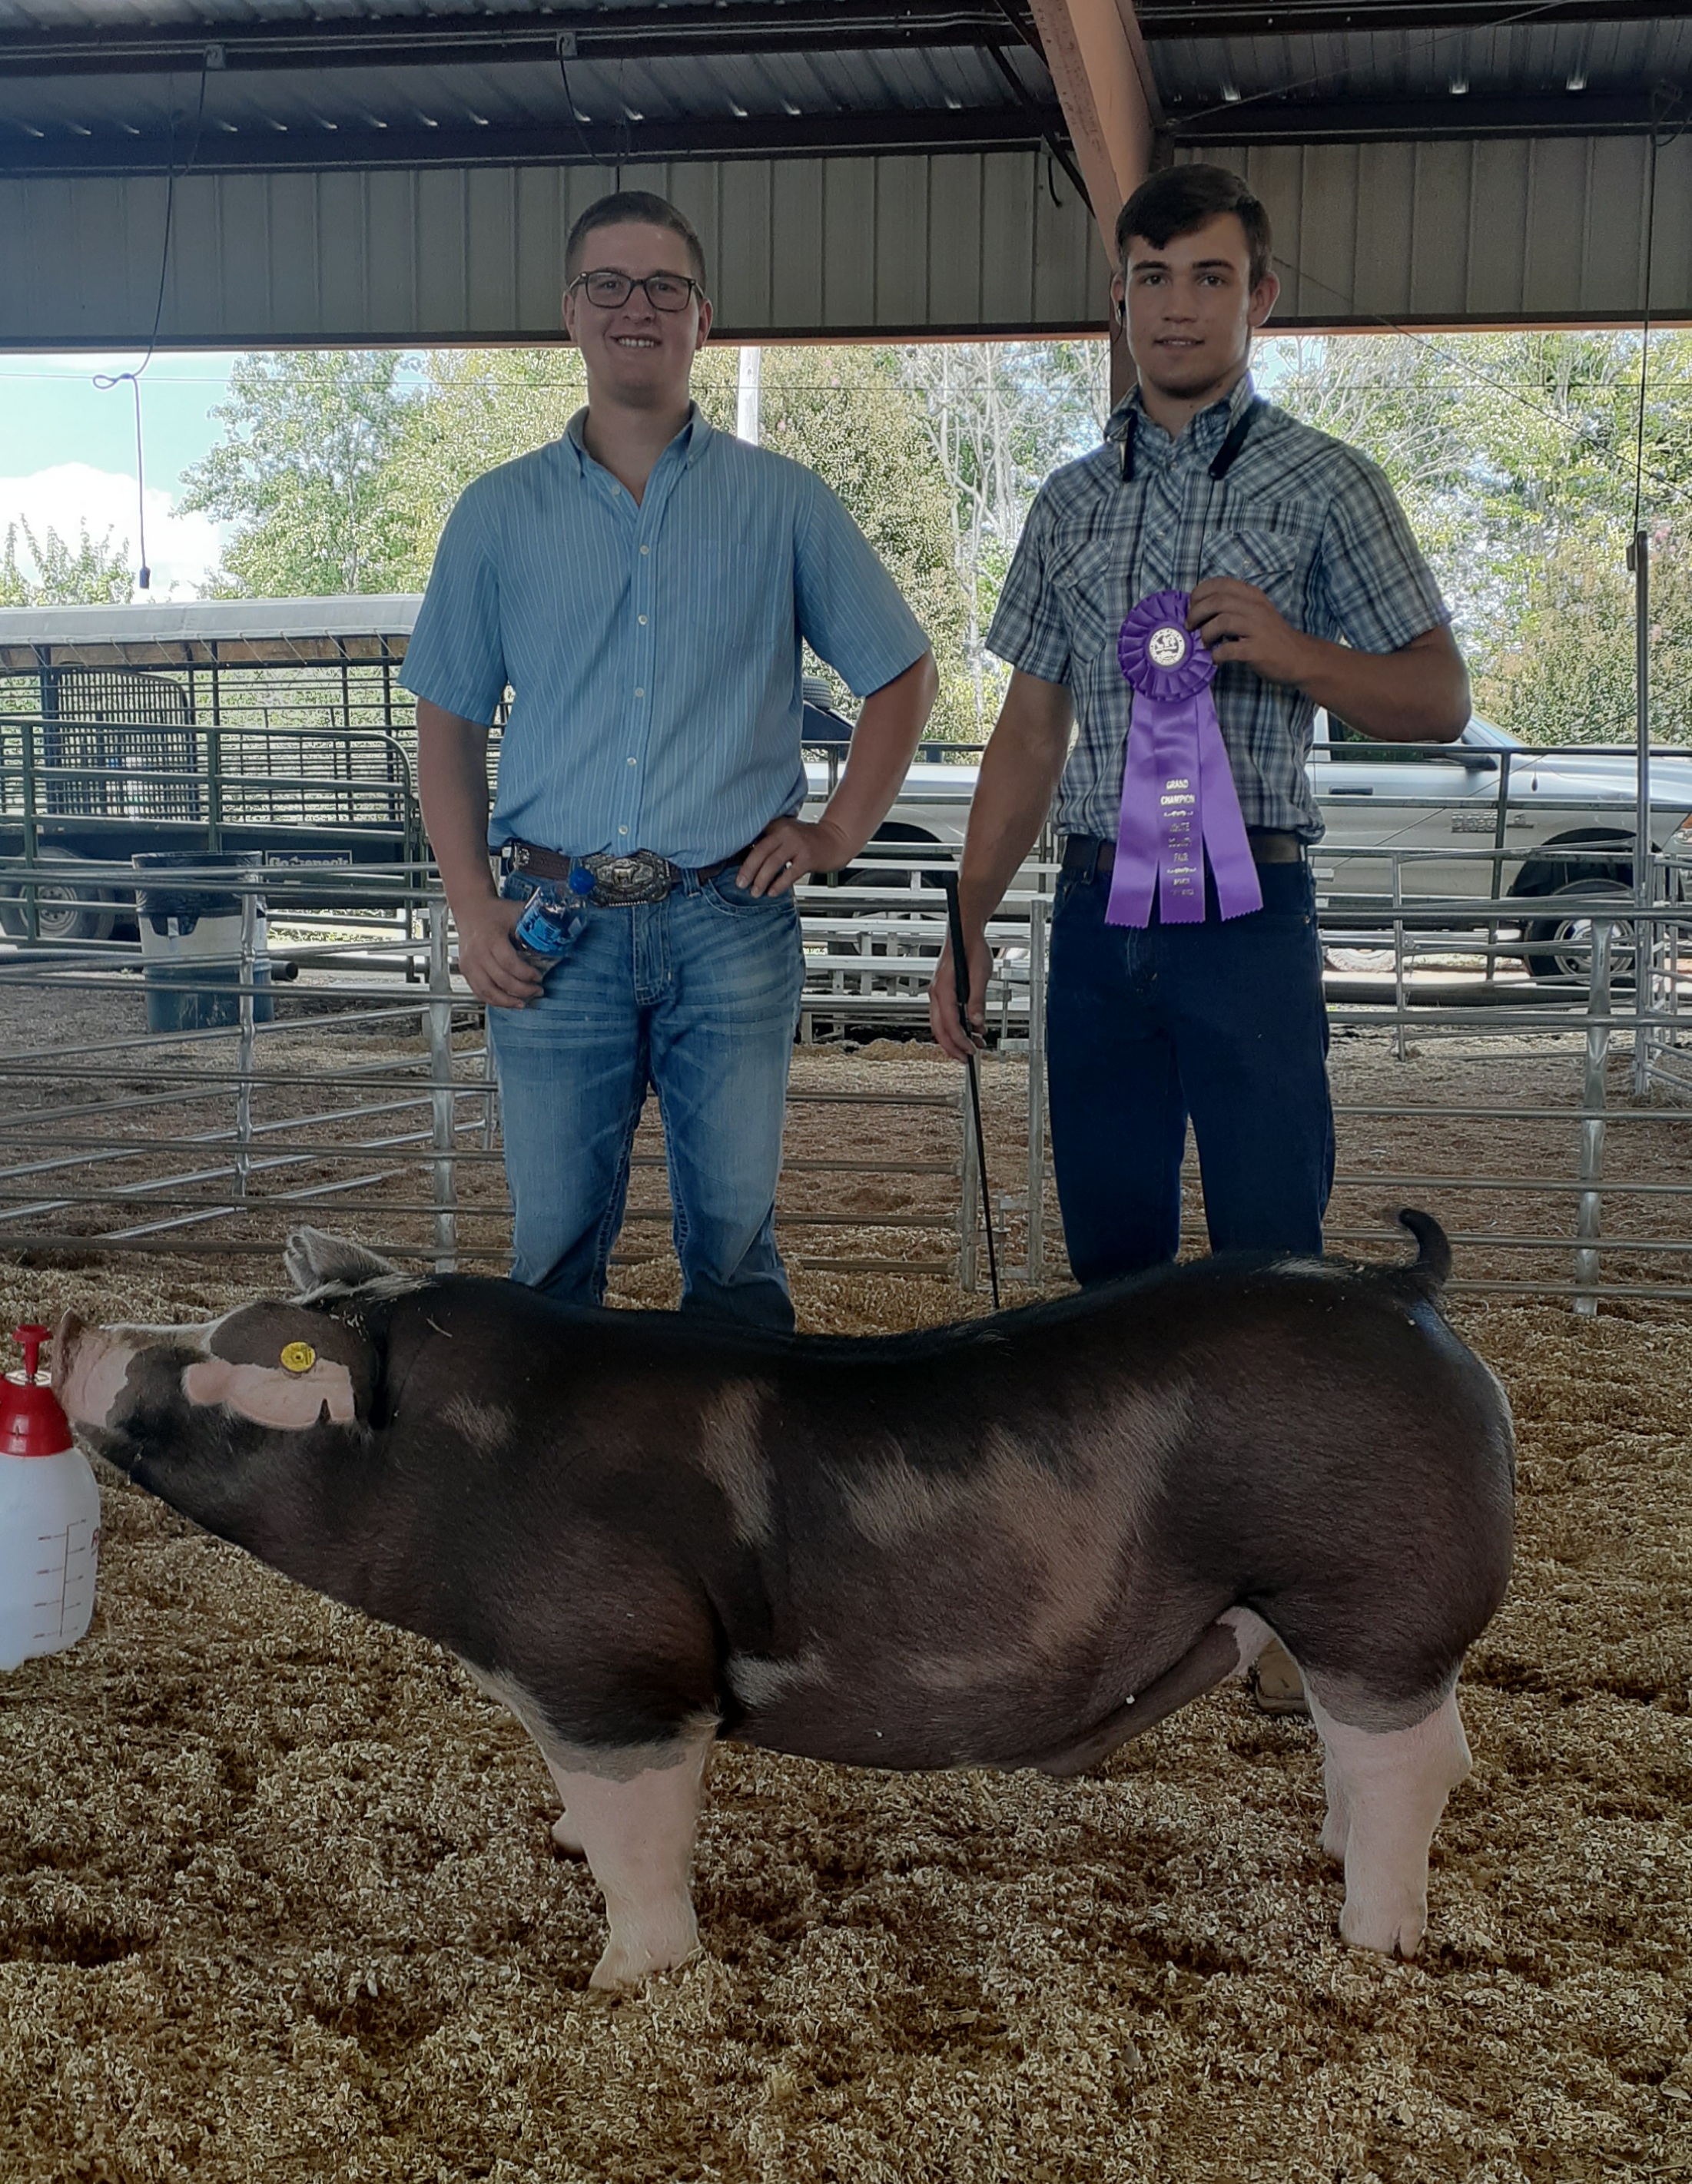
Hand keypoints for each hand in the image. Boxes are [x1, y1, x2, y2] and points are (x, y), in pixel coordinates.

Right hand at [454, 896, 544, 1009]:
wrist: (471, 907)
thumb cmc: (495, 911)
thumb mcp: (517, 914)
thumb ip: (533, 929)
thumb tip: (551, 945)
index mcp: (492, 938)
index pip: (510, 963)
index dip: (526, 974)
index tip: (538, 977)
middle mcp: (478, 952)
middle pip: (501, 980)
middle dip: (522, 990)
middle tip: (537, 991)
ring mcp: (469, 963)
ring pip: (487, 991)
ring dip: (507, 1001)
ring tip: (522, 1003)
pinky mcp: (466, 969)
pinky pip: (478, 991)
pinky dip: (493, 1000)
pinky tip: (506, 1002)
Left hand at [736, 816, 852, 896]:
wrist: (835, 840)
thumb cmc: (808, 841)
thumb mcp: (786, 834)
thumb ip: (769, 842)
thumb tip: (746, 861)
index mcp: (777, 825)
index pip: (754, 838)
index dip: (740, 852)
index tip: (729, 865)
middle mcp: (785, 832)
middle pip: (760, 851)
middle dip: (747, 869)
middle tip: (740, 883)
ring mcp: (797, 844)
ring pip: (772, 863)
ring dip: (761, 880)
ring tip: (754, 892)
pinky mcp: (808, 857)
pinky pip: (790, 873)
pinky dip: (779, 884)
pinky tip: (772, 891)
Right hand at [927, 930, 991, 1061]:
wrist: (964, 932)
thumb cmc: (970, 947)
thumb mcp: (980, 973)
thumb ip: (977, 999)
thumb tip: (976, 1021)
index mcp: (943, 989)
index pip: (949, 1024)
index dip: (960, 1041)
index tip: (971, 1051)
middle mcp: (936, 993)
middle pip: (940, 1029)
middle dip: (953, 1047)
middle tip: (967, 1058)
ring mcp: (938, 994)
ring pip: (941, 1025)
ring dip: (956, 1039)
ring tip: (973, 1046)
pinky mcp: (943, 993)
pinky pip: (945, 1017)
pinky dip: (956, 1028)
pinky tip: (971, 1030)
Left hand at [1187, 577, 1315, 686]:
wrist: (1299, 657)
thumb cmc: (1271, 635)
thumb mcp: (1256, 612)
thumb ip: (1233, 606)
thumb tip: (1199, 609)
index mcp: (1252, 595)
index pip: (1220, 583)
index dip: (1200, 593)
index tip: (1192, 606)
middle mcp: (1255, 608)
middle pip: (1217, 601)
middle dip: (1196, 613)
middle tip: (1191, 627)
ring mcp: (1258, 628)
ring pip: (1222, 621)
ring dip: (1206, 633)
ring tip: (1205, 643)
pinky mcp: (1258, 650)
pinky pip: (1229, 649)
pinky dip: (1217, 654)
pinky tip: (1216, 657)